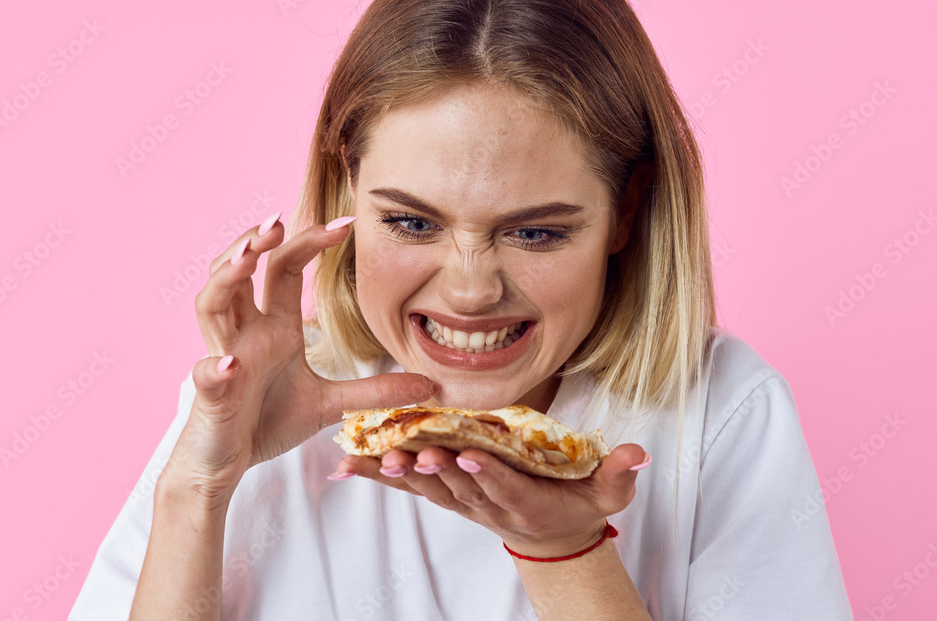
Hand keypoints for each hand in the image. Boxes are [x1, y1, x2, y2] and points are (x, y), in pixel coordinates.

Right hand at [165, 214, 438, 508]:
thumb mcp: (330, 403)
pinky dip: (216, 367)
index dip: (310, 242)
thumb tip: (428, 384)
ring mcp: (224, 359)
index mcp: (273, 327)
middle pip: (238, 271)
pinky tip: (231, 363)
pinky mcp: (211, 397)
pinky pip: (207, 375)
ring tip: (247, 258)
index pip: (284, 268)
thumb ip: (373, 390)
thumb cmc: (266, 422)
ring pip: (210, 305)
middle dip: (254, 242)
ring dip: (224, 278)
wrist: (229, 464)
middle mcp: (244, 333)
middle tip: (279, 220)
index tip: (346, 223)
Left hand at [332, 444, 647, 556]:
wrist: (552, 536)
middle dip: (435, 469)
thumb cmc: (578, 506)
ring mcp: (466, 501)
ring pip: (429, 487)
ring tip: (370, 459)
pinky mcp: (449, 496)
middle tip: (412, 453)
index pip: (506, 486)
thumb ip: (619, 475)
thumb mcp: (607, 494)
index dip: (487, 473)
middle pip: (459, 486)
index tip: (469, 456)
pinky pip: (411, 487)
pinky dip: (382, 476)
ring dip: (400, 474)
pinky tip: (350, 466)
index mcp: (526, 499)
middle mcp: (490, 503)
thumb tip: (639, 454)